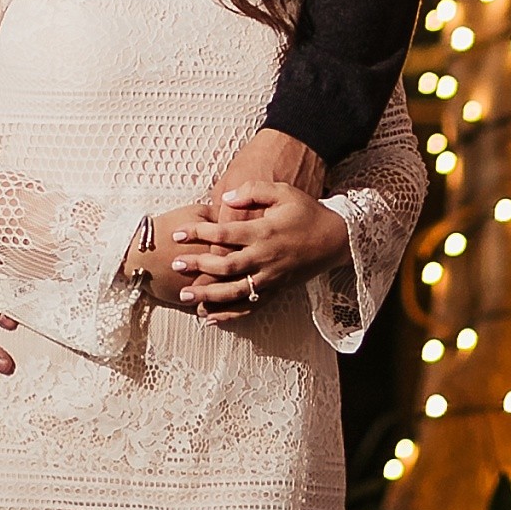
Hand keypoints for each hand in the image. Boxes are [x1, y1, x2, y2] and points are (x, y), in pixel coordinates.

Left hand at [173, 177, 349, 322]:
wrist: (334, 240)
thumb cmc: (306, 212)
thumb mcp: (284, 192)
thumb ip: (254, 191)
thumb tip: (225, 197)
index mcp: (265, 231)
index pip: (225, 234)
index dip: (199, 233)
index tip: (179, 233)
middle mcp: (265, 257)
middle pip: (226, 266)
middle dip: (198, 266)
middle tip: (176, 265)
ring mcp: (270, 277)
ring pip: (235, 291)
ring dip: (208, 295)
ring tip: (185, 296)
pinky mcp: (276, 290)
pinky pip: (250, 306)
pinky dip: (229, 314)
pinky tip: (210, 318)